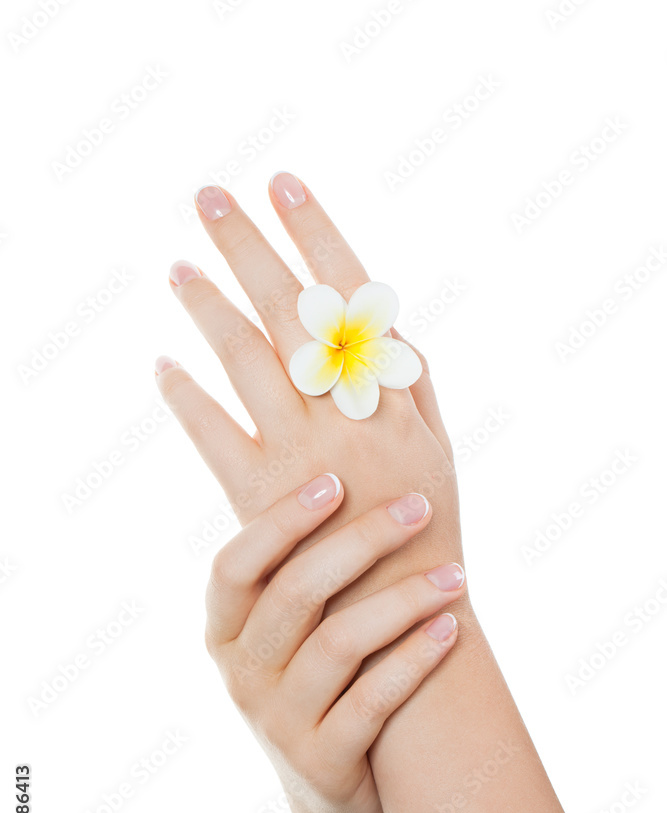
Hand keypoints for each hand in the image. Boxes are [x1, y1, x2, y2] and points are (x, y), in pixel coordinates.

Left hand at [157, 173, 472, 649]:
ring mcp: (296, 452)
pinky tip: (161, 364)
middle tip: (210, 195)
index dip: (314, 232)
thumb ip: (415, 381)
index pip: (350, 291)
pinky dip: (183, 396)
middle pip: (287, 307)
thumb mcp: (438, 445)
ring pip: (244, 356)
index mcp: (392, 393)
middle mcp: (343, 411)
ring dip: (208, 304)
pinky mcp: (257, 495)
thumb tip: (391, 321)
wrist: (400, 614)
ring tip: (178, 266)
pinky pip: (210, 433)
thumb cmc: (425, 529)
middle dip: (247, 244)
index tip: (284, 183)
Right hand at [205, 472, 464, 812]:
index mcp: (224, 629)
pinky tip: (451, 629)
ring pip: (338, 644)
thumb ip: (304, 557)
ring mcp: (276, 721)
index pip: (235, 564)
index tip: (335, 480)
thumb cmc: (321, 677)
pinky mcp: (320, 761)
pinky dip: (414, 660)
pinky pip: (371, 701)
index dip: (281, 521)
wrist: (331, 783)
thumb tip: (343, 459)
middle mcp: (240, 672)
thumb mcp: (293, 627)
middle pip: (294, 593)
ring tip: (456, 575)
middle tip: (420, 507)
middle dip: (361, 542)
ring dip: (403, 600)